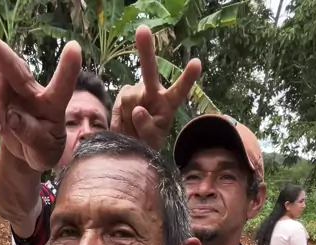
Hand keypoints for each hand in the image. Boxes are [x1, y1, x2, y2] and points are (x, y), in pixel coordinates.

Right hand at [0, 32, 81, 170]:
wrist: (28, 151)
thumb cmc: (42, 150)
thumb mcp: (44, 154)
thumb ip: (33, 137)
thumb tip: (12, 117)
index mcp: (53, 106)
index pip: (62, 87)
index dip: (68, 69)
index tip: (74, 47)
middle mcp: (34, 92)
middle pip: (19, 70)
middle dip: (3, 56)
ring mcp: (15, 89)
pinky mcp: (0, 91)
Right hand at [111, 25, 200, 149]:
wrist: (131, 142)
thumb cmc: (148, 142)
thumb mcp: (152, 142)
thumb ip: (148, 129)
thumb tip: (138, 109)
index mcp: (169, 103)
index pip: (180, 90)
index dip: (187, 77)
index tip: (197, 63)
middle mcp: (153, 91)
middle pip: (149, 70)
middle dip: (145, 50)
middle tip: (142, 30)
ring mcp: (137, 91)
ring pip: (129, 99)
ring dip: (129, 118)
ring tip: (134, 128)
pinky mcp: (123, 94)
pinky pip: (119, 105)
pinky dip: (120, 119)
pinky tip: (125, 124)